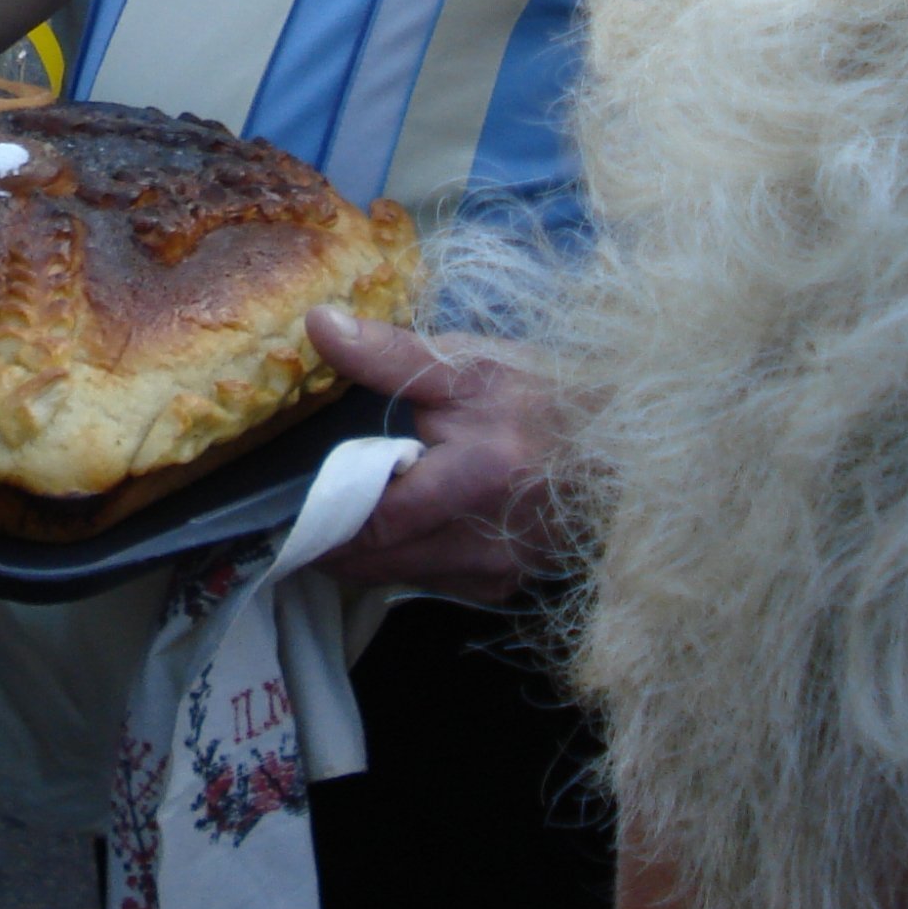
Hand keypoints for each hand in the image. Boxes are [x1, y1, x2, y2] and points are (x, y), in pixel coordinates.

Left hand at [302, 312, 562, 603]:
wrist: (630, 441)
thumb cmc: (549, 396)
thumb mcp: (470, 364)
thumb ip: (390, 353)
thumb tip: (318, 324)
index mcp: (473, 480)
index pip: (372, 521)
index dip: (319, 518)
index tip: (277, 508)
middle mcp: (482, 544)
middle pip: (374, 561)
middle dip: (328, 540)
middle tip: (290, 512)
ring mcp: (495, 573)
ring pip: (397, 574)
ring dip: (362, 550)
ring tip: (337, 511)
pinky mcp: (503, 584)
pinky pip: (429, 579)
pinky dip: (402, 555)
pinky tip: (397, 522)